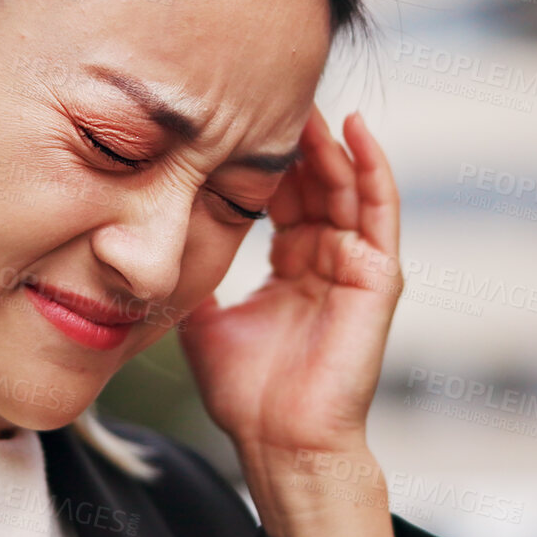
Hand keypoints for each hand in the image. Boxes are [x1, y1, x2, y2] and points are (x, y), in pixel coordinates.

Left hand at [178, 106, 404, 536]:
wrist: (278, 443)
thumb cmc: (246, 394)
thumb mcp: (205, 318)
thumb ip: (196, 277)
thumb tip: (157, 245)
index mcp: (293, 267)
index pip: (285, 196)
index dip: (266, 158)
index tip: (240, 117)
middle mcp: (327, 260)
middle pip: (318, 182)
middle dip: (298, 139)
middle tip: (271, 92)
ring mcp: (356, 268)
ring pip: (348, 187)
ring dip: (330, 143)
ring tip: (309, 101)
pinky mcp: (376, 280)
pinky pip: (380, 214)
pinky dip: (373, 170)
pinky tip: (356, 132)